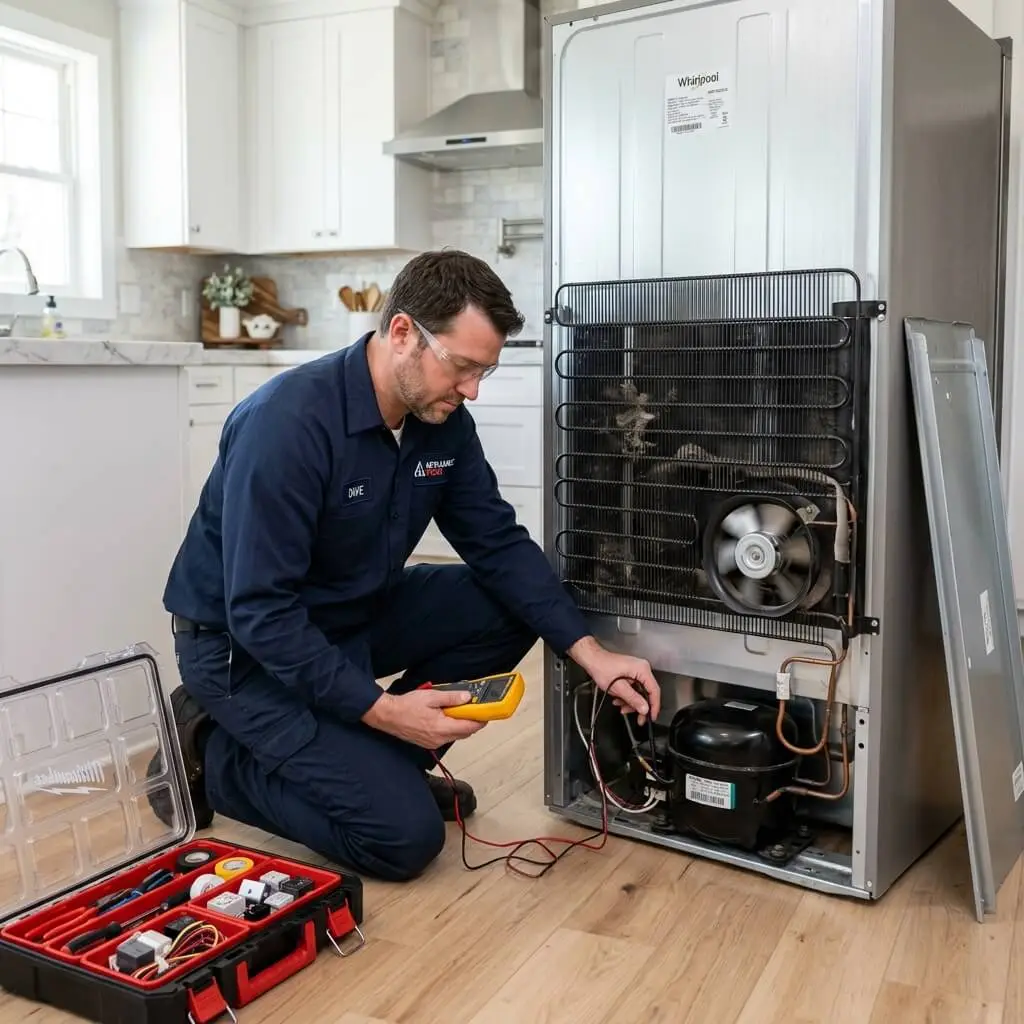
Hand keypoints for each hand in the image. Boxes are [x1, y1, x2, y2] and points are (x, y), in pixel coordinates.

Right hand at [362, 688, 485, 747]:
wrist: (387, 716)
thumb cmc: (407, 705)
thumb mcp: (432, 696)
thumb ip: (451, 698)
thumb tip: (467, 698)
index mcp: (442, 728)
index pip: (469, 727)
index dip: (480, 720)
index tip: (487, 713)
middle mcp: (440, 739)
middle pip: (464, 733)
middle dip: (472, 722)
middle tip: (475, 709)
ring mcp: (433, 743)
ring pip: (455, 735)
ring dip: (461, 725)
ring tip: (459, 710)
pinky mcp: (427, 743)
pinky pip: (445, 737)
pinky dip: (450, 728)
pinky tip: (446, 717)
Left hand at [567, 637, 660, 724]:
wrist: (592, 659)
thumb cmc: (601, 667)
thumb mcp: (618, 687)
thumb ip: (633, 699)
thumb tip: (644, 708)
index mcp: (642, 670)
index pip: (654, 691)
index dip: (654, 706)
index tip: (652, 717)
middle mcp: (642, 669)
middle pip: (647, 692)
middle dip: (639, 706)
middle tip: (638, 718)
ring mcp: (637, 671)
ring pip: (639, 692)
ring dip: (631, 702)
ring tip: (621, 706)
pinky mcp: (631, 673)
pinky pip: (634, 688)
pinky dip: (627, 696)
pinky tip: (618, 699)